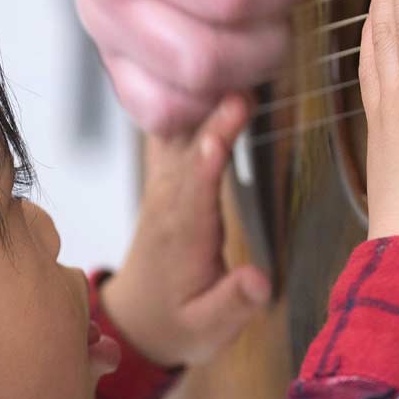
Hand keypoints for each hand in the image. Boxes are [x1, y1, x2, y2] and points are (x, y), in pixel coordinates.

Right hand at [51, 0, 320, 134]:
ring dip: (235, 80)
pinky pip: (155, 113)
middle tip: (280, 5)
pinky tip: (225, 69)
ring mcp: (105, 33)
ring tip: (252, 34)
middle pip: (204, 61)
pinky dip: (199, 105)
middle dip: (266, 43)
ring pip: (179, 102)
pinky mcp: (111, 55)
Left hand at [100, 94, 270, 366]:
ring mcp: (163, 188)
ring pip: (178, 137)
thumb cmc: (179, 323)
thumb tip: (260, 283)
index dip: (208, 162)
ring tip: (229, 69)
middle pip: (188, 155)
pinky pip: (171, 134)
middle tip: (240, 89)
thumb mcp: (207, 329)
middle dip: (211, 122)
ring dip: (200, 104)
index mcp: (183, 238)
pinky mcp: (165, 179)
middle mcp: (168, 205)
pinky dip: (185, 104)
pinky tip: (202, 73)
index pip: (195, 194)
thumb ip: (233, 304)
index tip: (223, 132)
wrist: (137, 317)